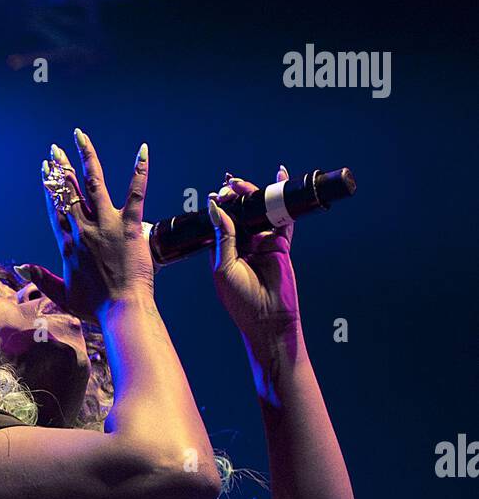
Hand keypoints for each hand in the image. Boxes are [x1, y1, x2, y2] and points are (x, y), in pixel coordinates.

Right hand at [15, 129, 155, 321]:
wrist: (121, 311)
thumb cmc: (95, 308)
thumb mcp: (62, 296)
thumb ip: (41, 279)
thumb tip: (20, 266)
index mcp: (68, 244)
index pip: (56, 209)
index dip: (50, 188)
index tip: (45, 170)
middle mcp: (83, 229)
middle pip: (68, 191)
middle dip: (61, 168)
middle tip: (55, 149)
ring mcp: (107, 225)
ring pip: (93, 183)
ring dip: (86, 157)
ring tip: (80, 137)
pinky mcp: (130, 226)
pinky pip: (136, 193)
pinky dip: (140, 170)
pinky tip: (142, 150)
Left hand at [207, 166, 302, 361]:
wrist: (269, 321)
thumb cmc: (241, 302)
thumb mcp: (224, 268)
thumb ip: (223, 237)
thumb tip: (217, 207)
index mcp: (223, 252)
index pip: (221, 222)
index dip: (219, 206)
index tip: (217, 193)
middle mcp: (242, 245)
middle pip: (239, 212)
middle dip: (235, 196)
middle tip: (230, 184)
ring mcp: (262, 243)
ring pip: (258, 211)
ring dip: (253, 195)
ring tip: (244, 184)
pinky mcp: (280, 244)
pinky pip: (282, 217)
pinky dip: (282, 198)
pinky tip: (280, 177)